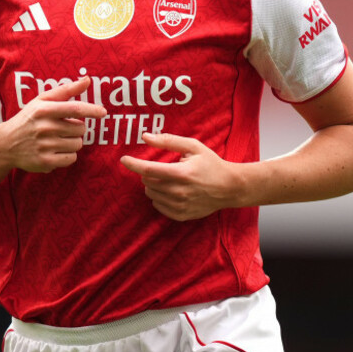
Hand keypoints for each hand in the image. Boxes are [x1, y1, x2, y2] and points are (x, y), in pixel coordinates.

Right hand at [0, 77, 105, 173]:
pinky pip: (71, 158)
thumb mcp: (42, 101)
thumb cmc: (29, 119)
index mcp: (44, 110)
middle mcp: (44, 127)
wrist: (5, 144)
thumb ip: (66, 90)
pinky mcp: (45, 162)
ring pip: (78, 144)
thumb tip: (87, 79)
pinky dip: (68, 155)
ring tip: (57, 139)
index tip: (103, 112)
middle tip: (62, 128)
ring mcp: (44, 146)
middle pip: (80, 129)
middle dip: (76, 129)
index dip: (92, 110)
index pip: (75, 109)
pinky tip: (55, 151)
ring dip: (72, 142)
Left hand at [120, 132, 244, 220]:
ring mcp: (180, 206)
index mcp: (181, 173)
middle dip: (148, 173)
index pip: (148, 170)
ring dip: (153, 185)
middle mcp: (179, 192)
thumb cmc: (210, 163)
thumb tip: (145, 136)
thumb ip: (168, 141)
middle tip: (162, 167)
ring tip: (168, 178)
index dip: (133, 164)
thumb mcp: (193, 146)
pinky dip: (159, 197)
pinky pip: (158, 206)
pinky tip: (170, 190)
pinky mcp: (181, 215)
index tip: (123, 159)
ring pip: (151, 194)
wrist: (229, 187)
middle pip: (148, 182)